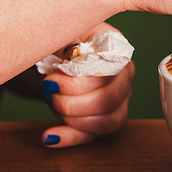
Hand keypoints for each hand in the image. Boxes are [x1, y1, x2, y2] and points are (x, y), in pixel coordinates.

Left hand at [40, 23, 135, 147]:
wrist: (54, 56)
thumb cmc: (62, 43)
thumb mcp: (63, 34)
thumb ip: (67, 39)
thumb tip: (70, 50)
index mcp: (118, 52)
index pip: (109, 74)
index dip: (79, 83)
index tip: (51, 81)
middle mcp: (124, 77)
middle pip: (109, 100)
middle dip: (72, 102)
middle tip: (47, 92)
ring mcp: (119, 101)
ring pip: (107, 121)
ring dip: (72, 118)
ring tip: (51, 105)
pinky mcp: (106, 119)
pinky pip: (94, 135)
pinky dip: (70, 137)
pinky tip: (51, 136)